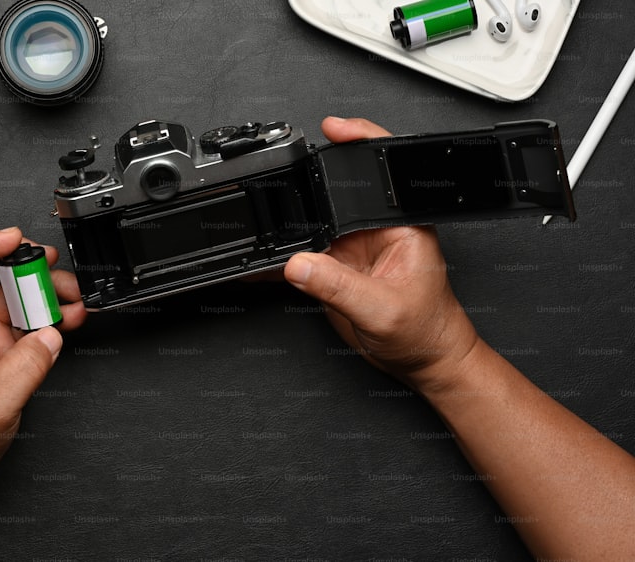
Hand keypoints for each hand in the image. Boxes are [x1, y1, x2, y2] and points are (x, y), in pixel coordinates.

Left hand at [0, 228, 85, 523]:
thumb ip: (25, 366)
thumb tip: (50, 334)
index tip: (14, 239)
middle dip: (21, 264)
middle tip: (50, 264)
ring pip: (10, 296)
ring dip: (40, 291)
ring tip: (70, 295)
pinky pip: (23, 321)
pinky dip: (46, 316)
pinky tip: (66, 316)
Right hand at [284, 117, 479, 395]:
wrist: (421, 362)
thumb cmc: (425, 331)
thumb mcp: (382, 309)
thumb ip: (338, 286)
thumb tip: (298, 264)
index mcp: (401, 222)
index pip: (380, 167)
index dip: (356, 139)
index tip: (331, 129)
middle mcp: (376, 227)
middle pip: (336, 191)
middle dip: (307, 188)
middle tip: (282, 192)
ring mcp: (352, 246)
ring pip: (313, 223)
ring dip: (290, 226)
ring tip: (267, 231)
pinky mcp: (334, 267)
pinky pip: (301, 255)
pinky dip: (278, 259)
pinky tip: (260, 266)